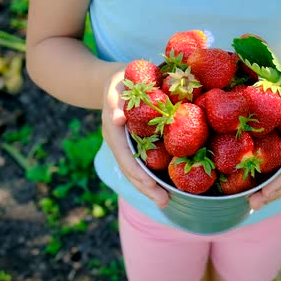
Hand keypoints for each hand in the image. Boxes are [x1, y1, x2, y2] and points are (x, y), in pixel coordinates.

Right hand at [101, 71, 168, 207]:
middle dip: (145, 187)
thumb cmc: (123, 78)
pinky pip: (142, 164)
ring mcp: (125, 146)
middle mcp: (118, 141)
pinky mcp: (135, 146)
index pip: (125, 155)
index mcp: (113, 129)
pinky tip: (167, 188)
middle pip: (130, 170)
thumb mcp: (118, 83)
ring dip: (149, 188)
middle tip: (164, 202)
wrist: (116, 80)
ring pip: (135, 171)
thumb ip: (117, 99)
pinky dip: (152, 177)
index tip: (151, 184)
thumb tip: (117, 119)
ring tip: (166, 202)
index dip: (137, 171)